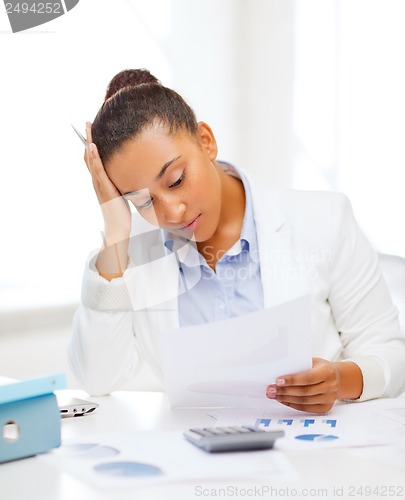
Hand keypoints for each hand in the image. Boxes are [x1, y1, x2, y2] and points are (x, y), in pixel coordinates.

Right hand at [84, 122, 130, 244]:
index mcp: (100, 181)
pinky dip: (94, 157)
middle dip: (87, 139)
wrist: (118, 227)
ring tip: (88, 129)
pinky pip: (98, 170)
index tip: (91, 132)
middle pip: (89, 156)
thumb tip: (130, 173)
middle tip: (86, 124)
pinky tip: (93, 147)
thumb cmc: (121, 213)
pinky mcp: (104, 188)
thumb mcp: (122, 192)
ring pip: (91, 160)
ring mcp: (99, 184)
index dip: (91, 145)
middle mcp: (97, 181)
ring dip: (89, 143)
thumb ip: (122, 182)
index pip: (93, 160)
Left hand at [266, 358, 343, 413]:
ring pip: (304, 401)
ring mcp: (329, 398)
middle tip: (271, 389)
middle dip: (285, 391)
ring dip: (286, 399)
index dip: (292, 380)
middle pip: (305, 391)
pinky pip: (307, 408)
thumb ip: (300, 365)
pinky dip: (293, 405)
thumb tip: (279, 369)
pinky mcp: (325, 407)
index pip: (308, 378)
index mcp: (328, 372)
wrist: (337, 378)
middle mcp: (330, 386)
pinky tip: (283, 400)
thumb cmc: (321, 367)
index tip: (278, 380)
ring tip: (274, 395)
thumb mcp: (313, 361)